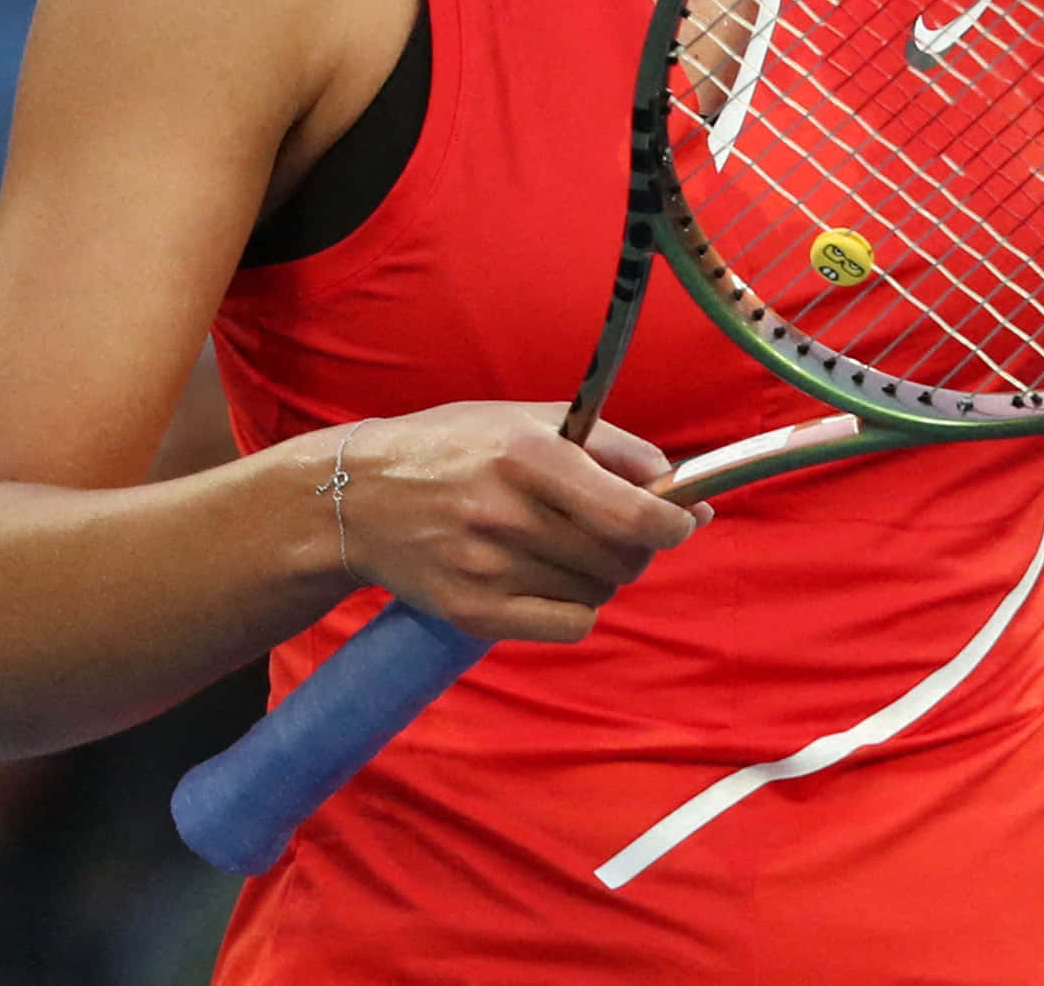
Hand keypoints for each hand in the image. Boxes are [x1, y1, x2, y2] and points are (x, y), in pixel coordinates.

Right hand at [331, 403, 703, 643]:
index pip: (629, 511)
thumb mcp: (529, 419)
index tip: (685, 520)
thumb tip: (683, 489)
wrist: (358, 498)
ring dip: (602, 572)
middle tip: (618, 527)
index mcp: (527, 456)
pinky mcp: (473, 612)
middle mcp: (508, 514)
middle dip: (639, 544)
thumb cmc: (456, 448)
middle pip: (621, 555)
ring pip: (599, 590)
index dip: (672, 523)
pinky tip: (552, 580)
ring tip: (565, 545)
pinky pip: (569, 624)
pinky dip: (577, 606)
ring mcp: (487, 569)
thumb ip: (612, 446)